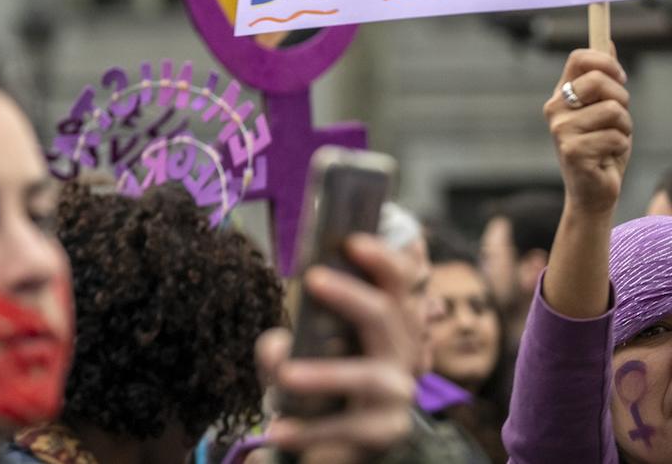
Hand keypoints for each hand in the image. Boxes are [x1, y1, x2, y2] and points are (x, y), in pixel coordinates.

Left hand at [258, 236, 417, 463]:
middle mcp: (400, 350)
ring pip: (367, 376)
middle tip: (313, 277)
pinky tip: (278, 431)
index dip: (385, 259)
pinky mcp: (386, 430)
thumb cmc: (313, 376)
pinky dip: (309, 430)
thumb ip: (280, 346)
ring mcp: (397, 392)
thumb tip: (277, 348)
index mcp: (385, 319)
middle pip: (388, 316)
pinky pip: (349, 428)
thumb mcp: (294, 352)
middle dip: (352, 295)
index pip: (399, 282)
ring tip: (285, 375)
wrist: (329, 437)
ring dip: (325, 374)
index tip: (352, 240)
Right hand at [544, 48, 630, 216]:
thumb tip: (607, 42)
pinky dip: (621, 147)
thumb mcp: (606, 110)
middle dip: (623, 99)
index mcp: (562, 94)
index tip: (620, 78)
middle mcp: (555, 108)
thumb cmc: (601, 148)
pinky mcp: (572, 151)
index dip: (606, 62)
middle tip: (618, 120)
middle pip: (599, 80)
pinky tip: (607, 157)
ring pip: (614, 111)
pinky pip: (616, 137)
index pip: (579, 59)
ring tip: (612, 142)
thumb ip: (604, 79)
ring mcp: (561, 129)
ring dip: (625, 129)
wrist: (593, 192)